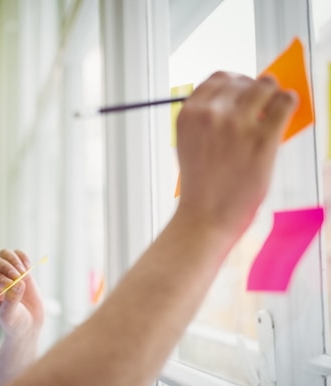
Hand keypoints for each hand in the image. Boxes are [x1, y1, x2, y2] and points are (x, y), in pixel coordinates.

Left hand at [0, 249, 43, 338]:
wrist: (28, 325)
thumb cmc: (15, 323)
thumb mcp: (10, 316)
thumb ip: (12, 301)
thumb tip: (17, 283)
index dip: (0, 279)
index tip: (12, 285)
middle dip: (8, 268)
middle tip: (19, 277)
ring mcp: (6, 273)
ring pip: (5, 254)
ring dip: (15, 260)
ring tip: (24, 273)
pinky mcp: (19, 270)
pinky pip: (18, 255)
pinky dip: (23, 257)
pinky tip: (28, 268)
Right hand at [176, 71, 296, 237]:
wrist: (206, 215)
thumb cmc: (200, 184)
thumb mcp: (188, 143)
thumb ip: (204, 119)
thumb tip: (237, 100)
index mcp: (189, 114)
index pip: (218, 79)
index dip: (235, 82)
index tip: (244, 89)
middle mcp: (210, 114)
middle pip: (242, 81)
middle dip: (254, 89)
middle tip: (262, 102)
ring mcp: (236, 124)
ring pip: (265, 85)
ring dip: (273, 92)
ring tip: (276, 105)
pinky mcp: (262, 138)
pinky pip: (284, 103)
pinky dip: (289, 102)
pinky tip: (287, 109)